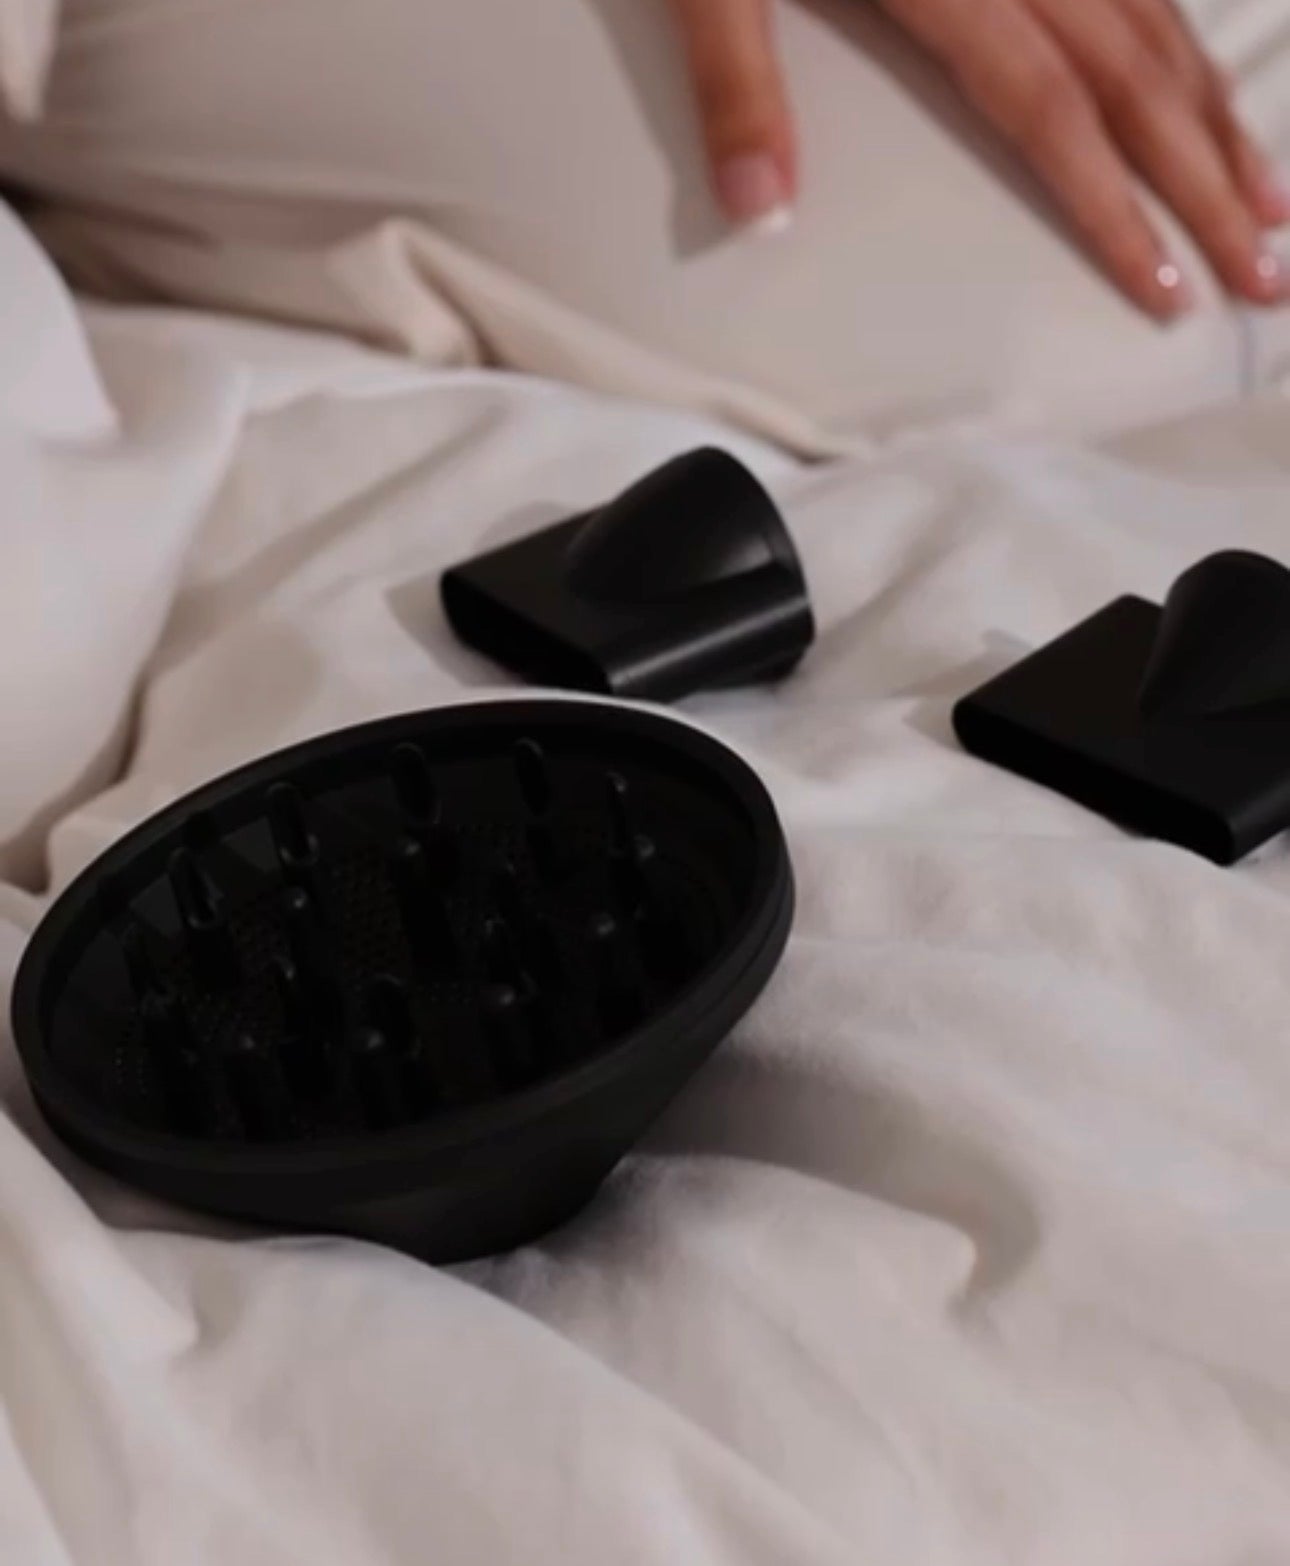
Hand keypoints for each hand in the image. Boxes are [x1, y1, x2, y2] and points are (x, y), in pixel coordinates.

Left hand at [667, 0, 1289, 317]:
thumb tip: (760, 210)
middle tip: (1264, 274)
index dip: (1115, 208)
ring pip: (1158, 16)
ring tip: (1272, 194)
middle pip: (1133, 75)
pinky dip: (1183, 32)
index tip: (1168, 287)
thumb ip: (736, 80)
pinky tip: (1203, 75)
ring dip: (1216, 112)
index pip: (1052, 113)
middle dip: (1206, 181)